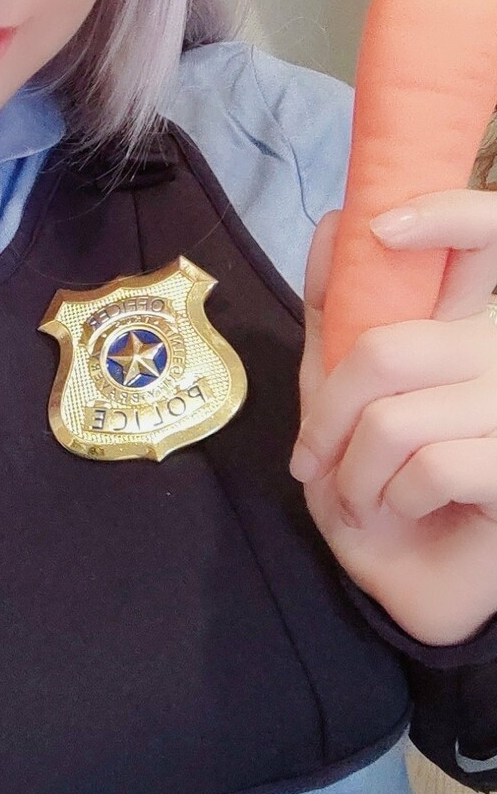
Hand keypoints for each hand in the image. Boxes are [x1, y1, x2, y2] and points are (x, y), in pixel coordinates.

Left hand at [289, 190, 496, 645]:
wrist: (409, 580)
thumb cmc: (376, 477)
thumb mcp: (339, 389)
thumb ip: (338, 309)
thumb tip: (336, 222)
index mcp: (466, 323)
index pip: (490, 233)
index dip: (447, 214)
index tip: (382, 228)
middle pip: (388, 350)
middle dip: (327, 415)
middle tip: (313, 457)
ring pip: (396, 418)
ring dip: (353, 472)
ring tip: (363, 495)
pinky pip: (430, 468)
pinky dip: (389, 500)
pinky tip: (402, 513)